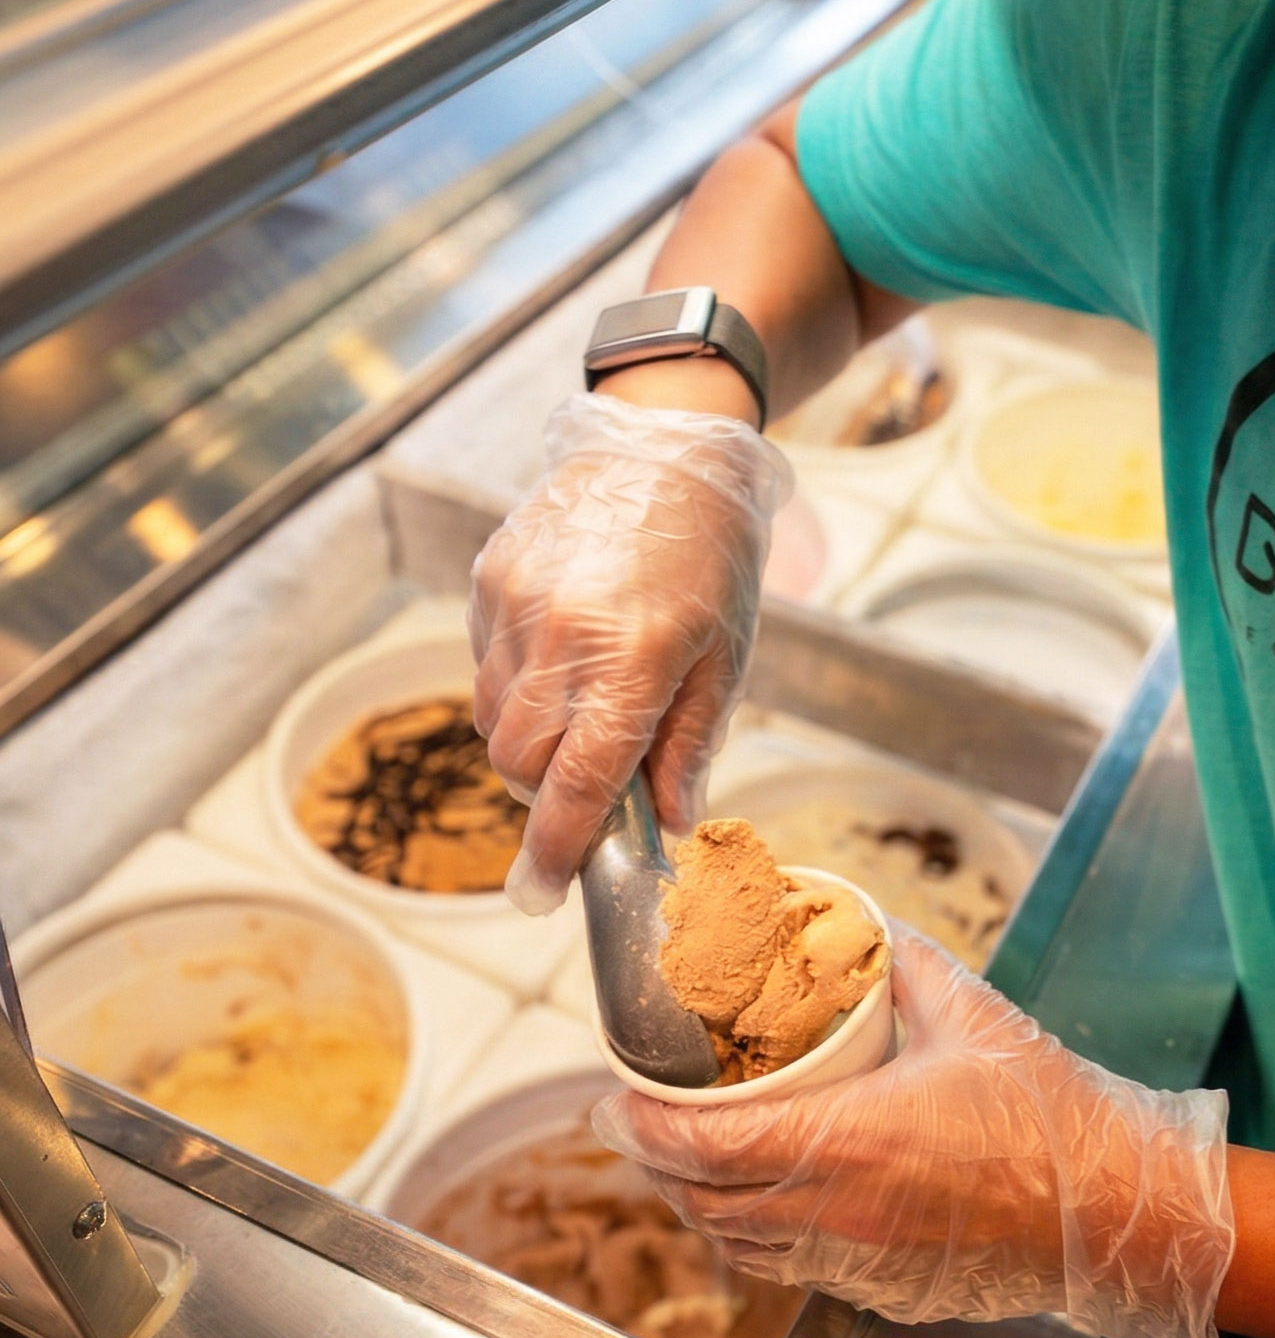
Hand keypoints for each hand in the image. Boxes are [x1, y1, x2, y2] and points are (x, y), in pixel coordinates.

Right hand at [469, 391, 790, 912]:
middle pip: (521, 763)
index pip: (578, 780)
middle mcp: (563, 633)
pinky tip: (563, 654)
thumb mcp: (727, 654)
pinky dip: (517, 686)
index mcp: (635, 657)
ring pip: (494, 721)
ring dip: (529, 743)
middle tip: (592, 781)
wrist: (666, 443)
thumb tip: (666, 824)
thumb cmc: (713, 553)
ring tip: (582, 710)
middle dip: (548, 794)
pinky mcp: (490, 578)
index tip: (539, 894)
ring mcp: (516, 603)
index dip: (556, 848)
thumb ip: (690, 744)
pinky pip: (485, 665)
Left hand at [593, 930, 1232, 1337]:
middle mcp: (834, 1213)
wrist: (1117, 1210)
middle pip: (700, 1200)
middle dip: (653, 1162)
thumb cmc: (1053, 1117)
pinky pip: (783, 1269)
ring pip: (735, 1244)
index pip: (702, 1143)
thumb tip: (858, 918)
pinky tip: (755, 1204)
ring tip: (685, 1158)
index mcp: (844, 1141)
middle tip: (635, 1120)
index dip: (640, 1125)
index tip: (609, 1098)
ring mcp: (853, 1261)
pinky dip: (749, 1237)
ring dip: (696, 1203)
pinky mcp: (877, 1290)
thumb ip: (903, 959)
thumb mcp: (972, 1012)